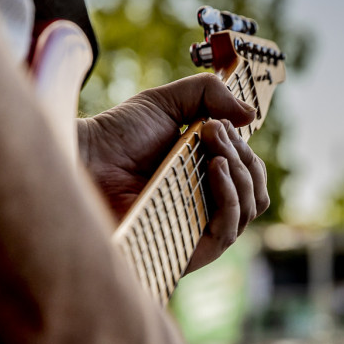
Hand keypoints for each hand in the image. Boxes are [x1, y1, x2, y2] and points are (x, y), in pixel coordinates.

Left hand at [78, 74, 269, 272]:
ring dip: (241, 172)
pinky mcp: (187, 249)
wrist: (87, 158)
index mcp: (206, 178)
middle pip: (256, 193)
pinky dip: (231, 196)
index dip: (245, 149)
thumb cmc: (118, 135)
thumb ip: (210, 94)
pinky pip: (227, 232)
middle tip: (214, 130)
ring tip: (213, 146)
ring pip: (249, 211)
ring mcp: (198, 229)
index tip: (220, 123)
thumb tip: (252, 115)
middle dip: (245, 155)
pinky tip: (216, 168)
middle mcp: (206, 207)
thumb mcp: (168, 101)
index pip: (250, 175)